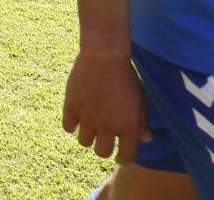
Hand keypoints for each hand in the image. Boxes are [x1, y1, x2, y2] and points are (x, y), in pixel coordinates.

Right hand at [63, 47, 149, 162]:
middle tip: (103, 139)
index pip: (126, 156)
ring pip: (84, 142)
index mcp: (128, 127)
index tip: (119, 155)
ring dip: (88, 136)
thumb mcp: (139, 101)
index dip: (123, 157)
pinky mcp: (71, 107)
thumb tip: (145, 139)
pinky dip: (72, 125)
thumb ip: (141, 122)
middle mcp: (107, 126)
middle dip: (103, 148)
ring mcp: (88, 118)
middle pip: (102, 152)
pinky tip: (77, 117)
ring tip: (89, 126)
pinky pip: (68, 127)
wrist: (104, 56)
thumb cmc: (126, 77)